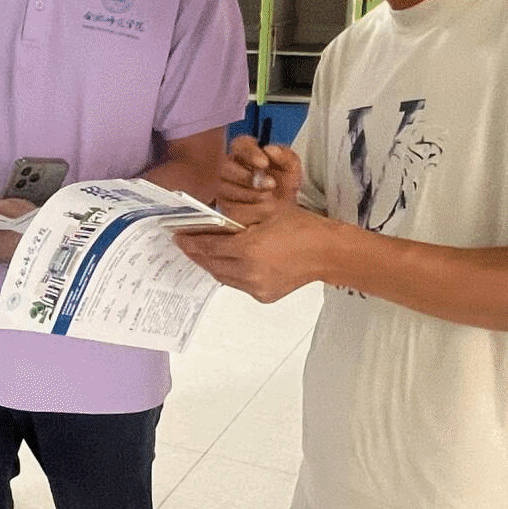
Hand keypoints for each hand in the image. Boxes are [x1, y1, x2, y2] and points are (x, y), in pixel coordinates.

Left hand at [174, 200, 332, 302]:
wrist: (328, 252)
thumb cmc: (301, 226)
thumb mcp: (266, 213)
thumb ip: (237, 220)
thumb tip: (212, 222)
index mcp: (249, 248)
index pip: (209, 247)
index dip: (190, 242)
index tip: (178, 236)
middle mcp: (249, 271)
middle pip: (211, 264)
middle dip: (196, 253)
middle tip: (185, 243)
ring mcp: (256, 287)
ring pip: (222, 276)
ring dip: (211, 264)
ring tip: (202, 253)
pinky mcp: (263, 295)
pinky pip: (238, 284)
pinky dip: (229, 273)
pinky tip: (226, 263)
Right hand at [214, 135, 302, 227]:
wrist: (286, 210)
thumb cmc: (284, 184)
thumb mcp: (291, 167)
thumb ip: (285, 155)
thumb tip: (271, 149)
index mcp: (246, 151)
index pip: (239, 145)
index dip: (250, 153)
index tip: (264, 163)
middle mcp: (230, 167)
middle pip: (226, 168)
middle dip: (248, 178)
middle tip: (270, 184)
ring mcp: (224, 188)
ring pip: (227, 190)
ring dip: (251, 195)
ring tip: (269, 198)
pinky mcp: (225, 207)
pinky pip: (231, 209)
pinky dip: (250, 210)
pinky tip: (262, 209)